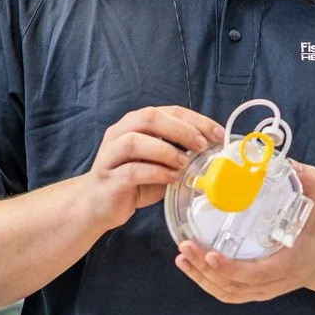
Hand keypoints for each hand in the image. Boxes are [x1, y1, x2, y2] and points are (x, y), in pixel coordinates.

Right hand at [79, 106, 224, 232]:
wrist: (98, 203)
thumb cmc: (132, 180)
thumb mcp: (159, 162)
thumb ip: (179, 153)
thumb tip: (211, 152)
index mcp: (136, 123)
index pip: (169, 111)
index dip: (195, 120)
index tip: (217, 133)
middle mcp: (120, 132)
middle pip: (149, 117)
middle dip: (180, 129)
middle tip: (201, 145)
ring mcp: (111, 154)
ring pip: (135, 141)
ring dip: (165, 151)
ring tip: (185, 163)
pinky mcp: (108, 177)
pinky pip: (131, 171)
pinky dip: (155, 173)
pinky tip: (171, 178)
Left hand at [174, 162, 314, 304]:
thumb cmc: (314, 231)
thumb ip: (308, 184)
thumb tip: (290, 164)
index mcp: (286, 265)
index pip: (255, 274)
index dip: (230, 269)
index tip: (211, 254)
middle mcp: (272, 283)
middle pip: (233, 285)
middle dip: (205, 269)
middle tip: (186, 247)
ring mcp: (261, 290)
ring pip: (226, 292)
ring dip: (200, 276)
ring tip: (182, 255)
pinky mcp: (253, 291)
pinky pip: (225, 293)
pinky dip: (205, 282)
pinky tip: (189, 265)